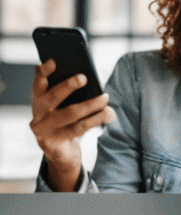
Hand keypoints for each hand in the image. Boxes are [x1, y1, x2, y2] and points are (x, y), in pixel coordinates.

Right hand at [30, 62, 114, 190]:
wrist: (62, 153)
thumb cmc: (68, 122)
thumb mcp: (68, 106)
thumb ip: (76, 93)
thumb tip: (97, 77)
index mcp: (39, 98)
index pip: (39, 83)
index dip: (44, 72)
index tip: (54, 61)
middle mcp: (38, 112)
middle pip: (52, 96)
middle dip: (68, 86)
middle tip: (84, 77)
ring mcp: (43, 129)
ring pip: (70, 113)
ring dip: (91, 104)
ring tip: (106, 98)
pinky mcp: (52, 143)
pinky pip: (78, 129)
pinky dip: (96, 120)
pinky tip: (108, 114)